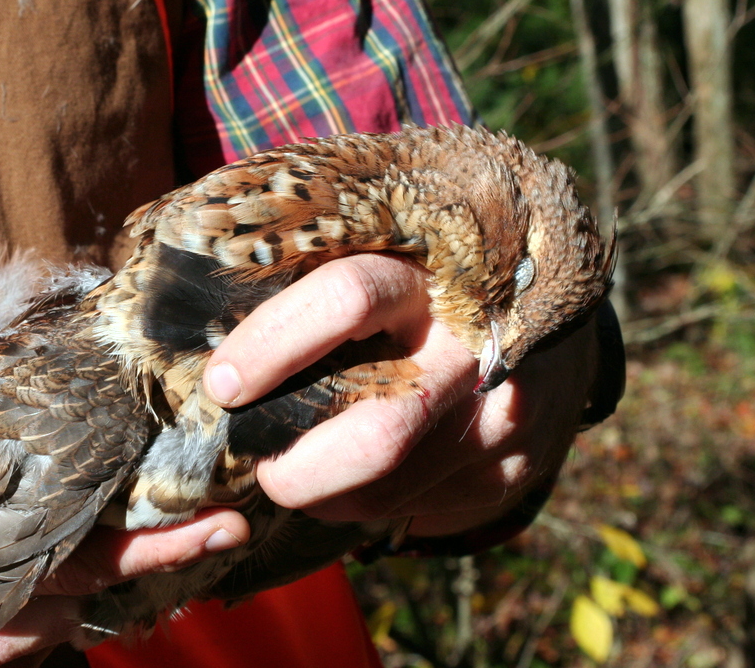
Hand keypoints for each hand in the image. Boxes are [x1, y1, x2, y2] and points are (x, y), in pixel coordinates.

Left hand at [203, 253, 597, 538]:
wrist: (557, 311)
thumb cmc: (435, 274)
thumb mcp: (390, 243)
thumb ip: (316, 257)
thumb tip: (197, 266)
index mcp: (431, 272)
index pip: (345, 300)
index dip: (270, 346)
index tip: (222, 384)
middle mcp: (477, 348)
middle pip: (375, 436)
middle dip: (294, 468)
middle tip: (254, 461)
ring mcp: (503, 416)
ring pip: (387, 489)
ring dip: (320, 493)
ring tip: (294, 468)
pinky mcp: (513, 468)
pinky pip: (413, 510)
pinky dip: (362, 503)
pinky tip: (349, 476)